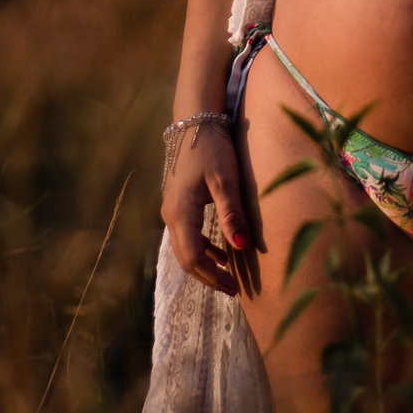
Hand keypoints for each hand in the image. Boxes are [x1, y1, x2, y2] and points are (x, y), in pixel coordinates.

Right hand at [161, 119, 264, 299]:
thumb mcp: (225, 179)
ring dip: (206, 264)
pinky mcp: (179, 204)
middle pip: (186, 258)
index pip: (193, 257)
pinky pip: (188, 235)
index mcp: (181, 213)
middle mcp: (171, 215)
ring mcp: (173, 210)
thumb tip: (242, 247)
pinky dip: (203, 249)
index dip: (212, 277)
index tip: (234, 288)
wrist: (195, 121)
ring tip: (228, 277)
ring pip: (186, 248)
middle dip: (209, 276)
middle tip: (233, 290)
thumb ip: (231, 213)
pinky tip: (221, 252)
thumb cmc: (212, 147)